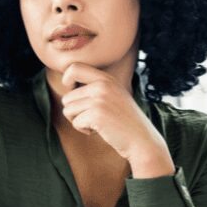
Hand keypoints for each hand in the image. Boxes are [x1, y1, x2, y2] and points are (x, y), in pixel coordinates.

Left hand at [59, 63, 173, 178]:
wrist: (141, 139)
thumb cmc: (124, 120)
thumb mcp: (113, 95)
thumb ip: (95, 87)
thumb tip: (66, 82)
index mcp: (106, 79)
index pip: (74, 68)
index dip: (66, 80)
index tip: (72, 93)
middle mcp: (102, 86)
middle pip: (67, 97)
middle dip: (74, 111)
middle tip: (91, 118)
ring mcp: (99, 100)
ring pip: (68, 110)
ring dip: (78, 121)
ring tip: (96, 124)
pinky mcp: (96, 115)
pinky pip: (75, 122)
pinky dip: (83, 130)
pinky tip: (99, 131)